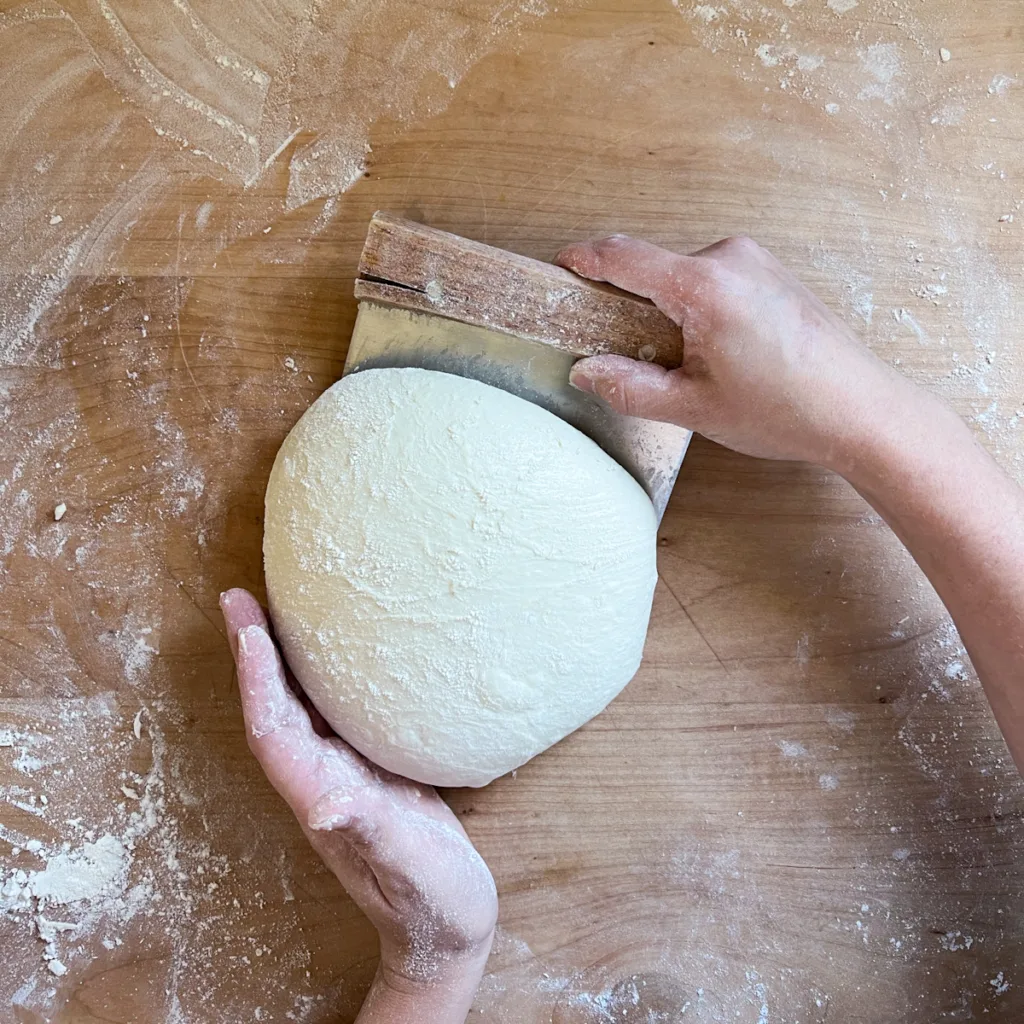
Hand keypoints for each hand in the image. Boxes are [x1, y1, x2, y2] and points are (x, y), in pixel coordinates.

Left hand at [220, 589, 496, 1020]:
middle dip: (253, 656)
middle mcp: (323, 782)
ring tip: (268, 612)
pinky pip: (330, 716)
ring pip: (297, 709)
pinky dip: (318, 679)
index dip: (258, 681)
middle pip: (274, 711)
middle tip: (238, 599)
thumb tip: (322, 805)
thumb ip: (369, 835)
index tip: (248, 628)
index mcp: (324, 799)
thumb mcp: (410, 869)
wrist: (448, 929)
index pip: (274, 733)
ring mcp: (343, 777)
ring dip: (277, 661)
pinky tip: (332, 655)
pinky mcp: (369, 773)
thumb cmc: (431, 905)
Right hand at [557, 234, 916, 471]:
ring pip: (685, 278)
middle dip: (630, 304)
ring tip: (683, 366)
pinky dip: (697, 309)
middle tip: (624, 354)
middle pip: (654, 269)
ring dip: (667, 311)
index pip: (623, 256)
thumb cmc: (785, 409)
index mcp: (705, 286)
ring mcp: (756, 262)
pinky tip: (714, 355)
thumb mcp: (693, 408)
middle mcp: (731, 258)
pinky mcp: (773, 275)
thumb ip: (629, 387)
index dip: (583, 260)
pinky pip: (715, 281)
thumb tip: (586, 371)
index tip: (558, 268)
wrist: (862, 411)